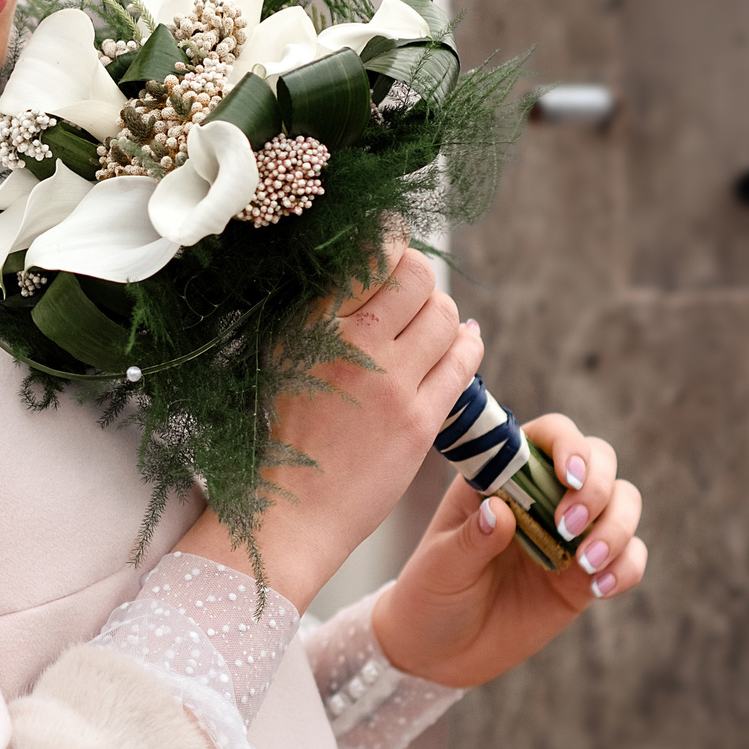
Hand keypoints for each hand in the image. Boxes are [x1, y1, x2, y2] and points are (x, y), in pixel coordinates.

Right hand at [174, 237, 483, 611]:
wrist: (289, 509)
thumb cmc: (280, 433)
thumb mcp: (278, 358)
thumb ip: (314, 311)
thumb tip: (356, 265)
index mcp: (309, 325)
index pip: (368, 252)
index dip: (388, 240)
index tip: (390, 248)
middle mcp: (352, 345)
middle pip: (417, 275)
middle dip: (420, 276)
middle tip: (412, 289)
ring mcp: (391, 383)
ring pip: (446, 315)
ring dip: (444, 312)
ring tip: (431, 323)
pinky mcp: (421, 420)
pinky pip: (464, 362)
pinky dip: (469, 344)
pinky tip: (463, 341)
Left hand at [371, 414, 647, 688]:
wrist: (440, 652)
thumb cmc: (431, 593)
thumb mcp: (441, 566)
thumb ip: (470, 539)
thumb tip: (499, 510)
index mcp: (502, 476)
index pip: (550, 436)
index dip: (568, 445)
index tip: (568, 476)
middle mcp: (542, 496)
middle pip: (600, 461)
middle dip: (597, 488)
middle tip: (566, 526)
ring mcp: (569, 535)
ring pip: (624, 503)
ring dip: (617, 527)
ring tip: (586, 564)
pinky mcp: (585, 576)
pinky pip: (629, 557)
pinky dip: (627, 567)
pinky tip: (600, 589)